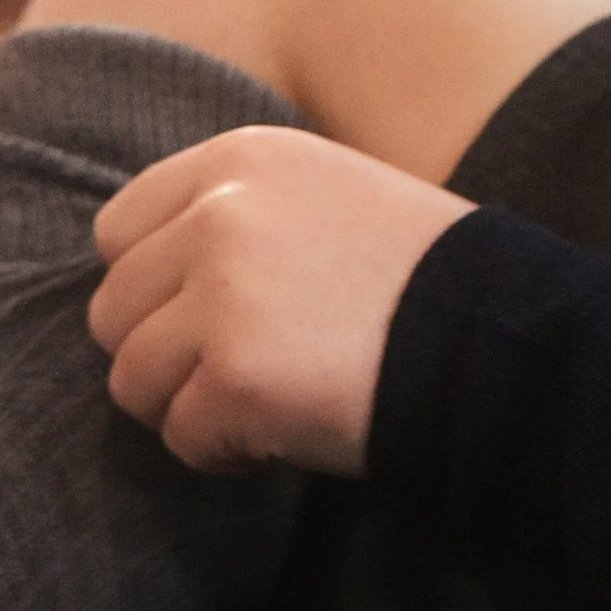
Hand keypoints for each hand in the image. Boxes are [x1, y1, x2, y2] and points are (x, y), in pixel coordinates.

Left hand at [89, 127, 471, 475]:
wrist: (497, 335)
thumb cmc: (417, 274)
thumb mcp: (324, 194)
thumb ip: (235, 212)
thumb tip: (145, 272)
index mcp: (239, 160)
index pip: (118, 231)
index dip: (156, 287)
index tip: (214, 314)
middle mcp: (219, 214)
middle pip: (113, 310)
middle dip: (167, 354)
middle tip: (247, 367)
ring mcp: (222, 295)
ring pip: (131, 380)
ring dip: (188, 406)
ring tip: (268, 397)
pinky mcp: (233, 377)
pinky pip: (180, 437)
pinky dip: (224, 451)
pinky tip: (285, 429)